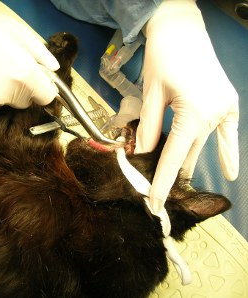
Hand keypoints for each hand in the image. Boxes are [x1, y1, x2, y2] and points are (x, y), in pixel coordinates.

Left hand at [134, 0, 238, 212]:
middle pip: (188, 154)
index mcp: (193, 113)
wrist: (181, 28)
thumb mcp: (150, 94)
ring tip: (177, 186)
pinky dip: (226, 152)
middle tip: (156, 193)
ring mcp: (225, 109)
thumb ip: (149, 128)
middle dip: (171, 174)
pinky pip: (227, 134)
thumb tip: (142, 153)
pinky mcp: (228, 103)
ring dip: (189, 162)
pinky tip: (230, 172)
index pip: (173, 157)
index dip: (161, 183)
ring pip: (202, 145)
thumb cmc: (162, 56)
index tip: (154, 203)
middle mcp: (214, 114)